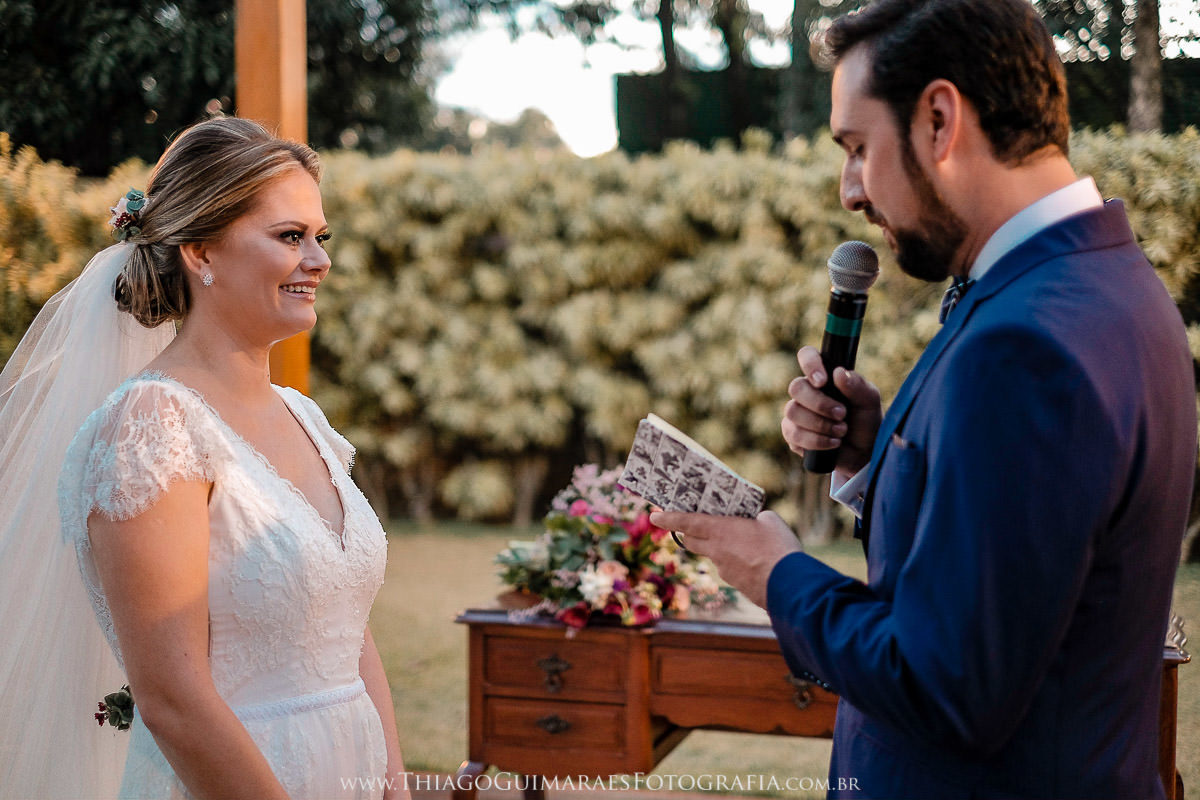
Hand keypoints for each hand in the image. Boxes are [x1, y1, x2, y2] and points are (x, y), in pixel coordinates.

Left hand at [648, 510, 800, 608]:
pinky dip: (737, 563)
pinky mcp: (736, 585)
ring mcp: (725, 570)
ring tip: (745, 543)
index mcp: (720, 530)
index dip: (668, 518)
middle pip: (692, 542)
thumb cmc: (779, 547)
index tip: (654, 515)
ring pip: (714, 556)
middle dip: (688, 534)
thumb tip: (757, 522)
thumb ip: (757, 518)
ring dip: (720, 549)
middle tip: (692, 527)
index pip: (686, 522)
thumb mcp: (770, 521)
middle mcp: (716, 551)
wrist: (789, 585)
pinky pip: (731, 569)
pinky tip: (757, 561)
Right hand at [782, 346, 881, 475]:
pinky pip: (793, 434)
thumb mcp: (869, 401)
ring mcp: (796, 413)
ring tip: (841, 431)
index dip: (810, 364)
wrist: (864, 453)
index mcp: (824, 376)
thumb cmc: (866, 421)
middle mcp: (806, 392)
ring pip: (793, 411)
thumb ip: (857, 385)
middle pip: (796, 387)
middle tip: (842, 414)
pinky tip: (833, 443)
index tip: (823, 381)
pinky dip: (816, 441)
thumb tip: (838, 372)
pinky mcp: (792, 434)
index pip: (807, 356)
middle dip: (820, 404)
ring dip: (821, 424)